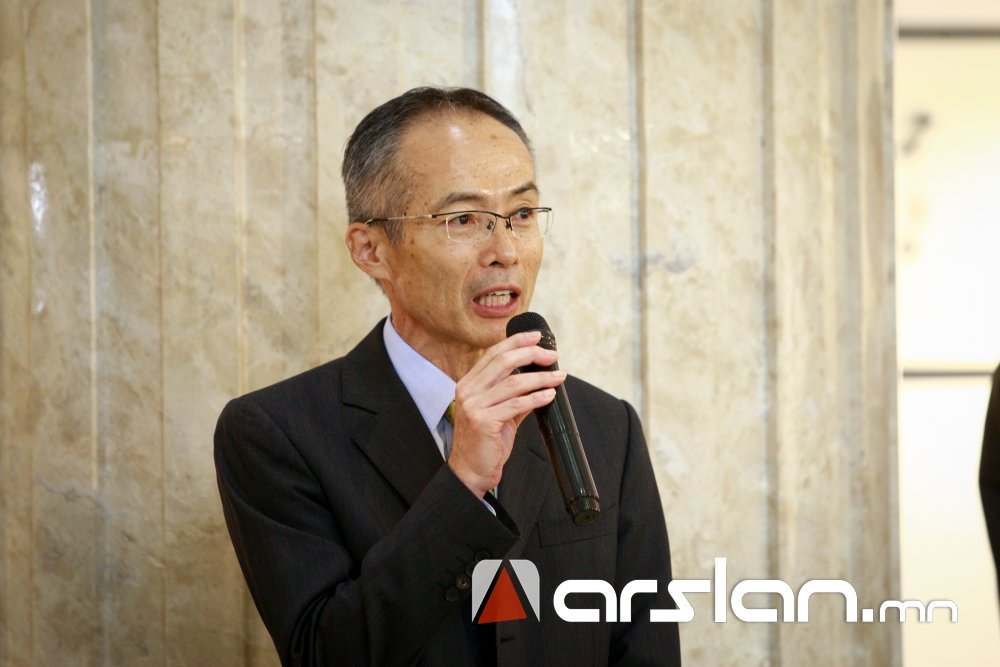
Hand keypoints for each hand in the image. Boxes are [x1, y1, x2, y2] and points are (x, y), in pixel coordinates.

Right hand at [447, 331, 565, 496]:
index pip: (494, 354)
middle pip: (503, 361)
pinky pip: (516, 404)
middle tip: (552, 355)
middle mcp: (468, 391)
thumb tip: (539, 380)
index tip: (537, 337)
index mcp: (469, 384)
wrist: (471, 471)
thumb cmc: (485, 443)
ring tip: (558, 376)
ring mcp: (474, 406)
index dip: (517, 342)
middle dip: (531, 354)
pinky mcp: (483, 422)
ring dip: (540, 377)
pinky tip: (550, 395)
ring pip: (513, 382)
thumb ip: (515, 396)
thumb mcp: (500, 413)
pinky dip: (536, 397)